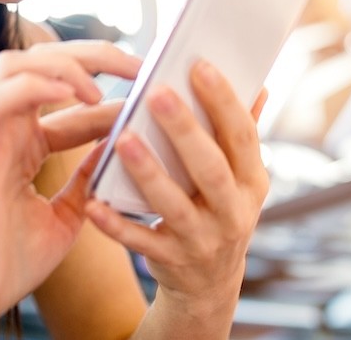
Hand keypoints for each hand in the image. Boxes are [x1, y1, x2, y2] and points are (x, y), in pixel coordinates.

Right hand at [0, 40, 139, 335]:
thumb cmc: (5, 263)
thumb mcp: (65, 217)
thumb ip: (87, 180)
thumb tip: (119, 145)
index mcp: (25, 143)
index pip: (71, 99)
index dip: (112, 90)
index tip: (151, 95)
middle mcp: (6, 130)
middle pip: (45, 61)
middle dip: (95, 55)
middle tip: (139, 66)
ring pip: (19, 63)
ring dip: (66, 63)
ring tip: (104, 86)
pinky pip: (2, 94)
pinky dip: (41, 84)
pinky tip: (79, 97)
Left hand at [84, 60, 269, 320]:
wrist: (209, 286)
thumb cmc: (219, 210)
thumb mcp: (240, 179)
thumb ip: (242, 133)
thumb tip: (257, 84)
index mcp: (252, 182)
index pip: (243, 136)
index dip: (224, 101)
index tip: (199, 65)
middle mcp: (233, 212)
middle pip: (210, 168)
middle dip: (185, 130)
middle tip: (156, 92)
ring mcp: (202, 241)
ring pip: (174, 205)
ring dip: (149, 172)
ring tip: (123, 138)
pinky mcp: (170, 262)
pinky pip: (140, 242)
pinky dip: (116, 225)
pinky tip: (93, 202)